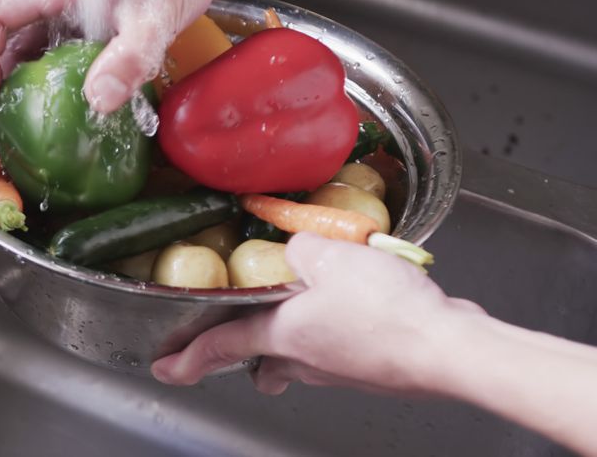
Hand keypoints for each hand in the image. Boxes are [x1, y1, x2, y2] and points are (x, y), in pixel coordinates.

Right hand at [0, 0, 224, 113]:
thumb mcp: (152, 21)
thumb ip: (126, 61)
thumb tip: (98, 100)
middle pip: (10, 28)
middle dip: (1, 69)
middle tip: (5, 106)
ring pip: (35, 33)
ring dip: (28, 68)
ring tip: (32, 104)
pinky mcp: (92, 6)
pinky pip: (61, 35)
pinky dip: (57, 63)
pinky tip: (73, 88)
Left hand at [151, 233, 485, 395]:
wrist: (449, 348)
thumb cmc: (388, 311)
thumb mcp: (329, 255)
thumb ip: (300, 246)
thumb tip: (294, 248)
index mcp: (283, 335)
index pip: (221, 346)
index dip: (188, 358)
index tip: (166, 369)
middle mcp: (309, 360)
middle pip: (265, 360)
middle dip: (251, 353)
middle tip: (244, 341)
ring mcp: (344, 369)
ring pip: (305, 359)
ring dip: (298, 338)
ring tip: (306, 308)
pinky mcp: (377, 367)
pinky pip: (345, 350)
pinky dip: (340, 331)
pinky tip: (359, 306)